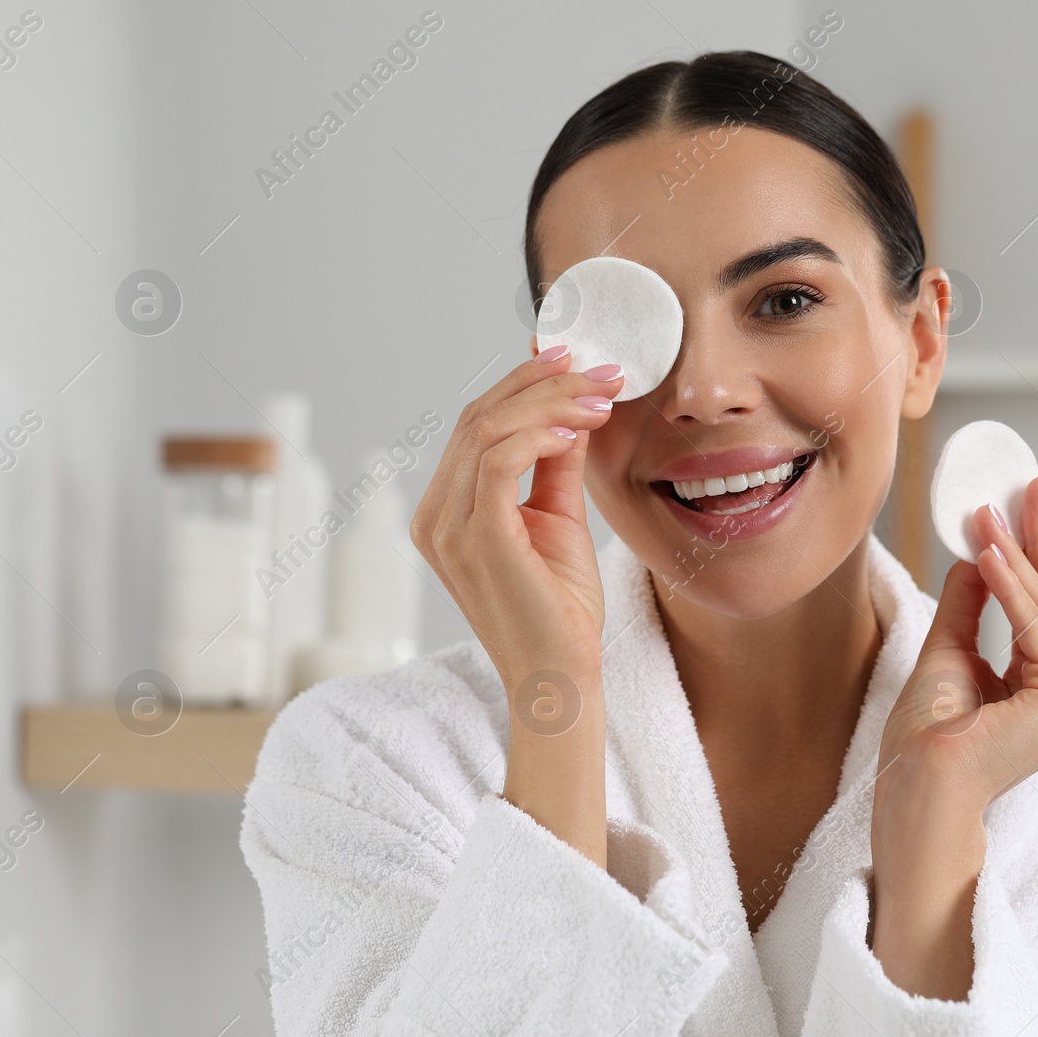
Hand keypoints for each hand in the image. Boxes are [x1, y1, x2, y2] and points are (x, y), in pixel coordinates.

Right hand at [410, 347, 622, 685]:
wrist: (561, 676)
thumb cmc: (560, 608)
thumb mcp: (559, 517)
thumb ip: (557, 462)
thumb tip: (572, 406)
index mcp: (445, 511)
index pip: (476, 425)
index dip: (523, 385)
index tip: (575, 360)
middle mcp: (435, 516)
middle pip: (479, 417)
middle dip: (542, 382)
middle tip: (597, 367)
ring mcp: (448, 528)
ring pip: (488, 430)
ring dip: (551, 402)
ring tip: (602, 396)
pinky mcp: (477, 538)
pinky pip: (500, 461)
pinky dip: (539, 434)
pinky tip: (577, 429)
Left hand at [868, 474, 1037, 997]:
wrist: (914, 790)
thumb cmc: (922, 742)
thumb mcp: (946, 652)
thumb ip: (970, 606)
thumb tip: (980, 554)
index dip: (1036, 552)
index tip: (1026, 500)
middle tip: (1031, 482)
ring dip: (1018, 553)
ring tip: (993, 508)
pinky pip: (1036, 632)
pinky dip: (1013, 587)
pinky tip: (993, 549)